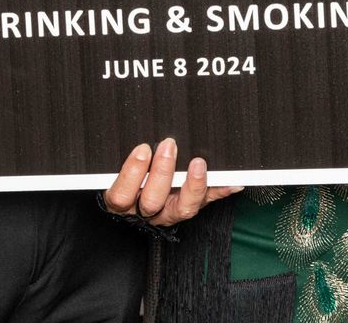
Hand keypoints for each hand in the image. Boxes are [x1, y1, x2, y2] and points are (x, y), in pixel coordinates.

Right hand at [100, 137, 240, 228]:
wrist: (137, 194)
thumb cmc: (126, 175)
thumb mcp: (114, 166)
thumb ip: (122, 154)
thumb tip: (129, 136)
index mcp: (122, 200)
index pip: (122, 195)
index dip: (133, 174)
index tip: (142, 149)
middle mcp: (146, 210)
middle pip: (152, 201)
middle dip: (162, 172)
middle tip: (169, 146)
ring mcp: (170, 211)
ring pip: (183, 208)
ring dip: (193, 185)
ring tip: (198, 163)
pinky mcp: (189, 206)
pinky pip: (207, 202)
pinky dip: (221, 191)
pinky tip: (233, 182)